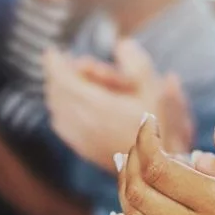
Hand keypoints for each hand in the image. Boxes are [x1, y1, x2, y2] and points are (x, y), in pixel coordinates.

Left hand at [45, 40, 194, 167]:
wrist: (161, 169)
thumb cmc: (161, 127)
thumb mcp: (156, 88)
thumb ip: (136, 62)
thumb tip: (122, 45)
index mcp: (97, 106)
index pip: (63, 80)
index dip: (55, 63)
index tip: (52, 50)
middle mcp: (83, 123)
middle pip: (57, 93)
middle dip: (57, 75)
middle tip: (62, 62)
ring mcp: (81, 140)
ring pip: (57, 110)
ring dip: (58, 93)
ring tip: (68, 82)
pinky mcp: (85, 151)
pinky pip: (62, 126)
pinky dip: (61, 111)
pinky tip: (69, 107)